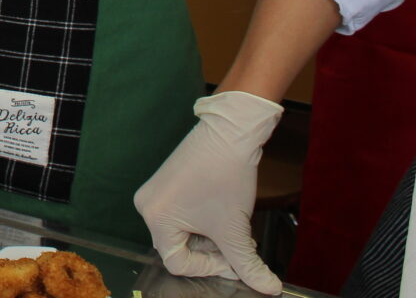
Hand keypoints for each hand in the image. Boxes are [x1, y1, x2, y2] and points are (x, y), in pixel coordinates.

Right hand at [135, 90, 284, 294]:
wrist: (228, 133)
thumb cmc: (226, 176)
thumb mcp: (236, 229)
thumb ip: (248, 265)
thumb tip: (267, 288)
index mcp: (156, 219)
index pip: (177, 263)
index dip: (209, 269)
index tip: (233, 263)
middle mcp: (147, 207)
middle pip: (178, 248)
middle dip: (211, 253)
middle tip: (237, 248)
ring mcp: (155, 194)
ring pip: (182, 234)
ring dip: (210, 239)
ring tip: (233, 229)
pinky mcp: (165, 185)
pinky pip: (181, 217)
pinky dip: (204, 223)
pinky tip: (223, 216)